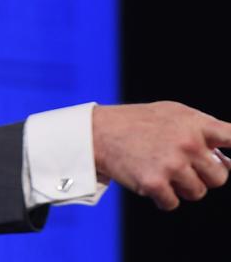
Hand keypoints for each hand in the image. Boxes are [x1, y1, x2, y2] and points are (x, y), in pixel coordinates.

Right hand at [93, 101, 230, 209]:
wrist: (99, 131)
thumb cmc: (138, 122)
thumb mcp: (172, 114)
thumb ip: (201, 131)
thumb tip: (226, 159)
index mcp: (196, 124)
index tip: (230, 159)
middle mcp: (188, 143)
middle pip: (220, 177)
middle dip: (204, 176)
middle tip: (182, 166)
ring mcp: (172, 164)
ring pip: (197, 193)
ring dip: (182, 187)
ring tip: (160, 170)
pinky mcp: (154, 183)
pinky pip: (173, 203)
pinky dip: (162, 197)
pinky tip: (148, 179)